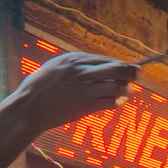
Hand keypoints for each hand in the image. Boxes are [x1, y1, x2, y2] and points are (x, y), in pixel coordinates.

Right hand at [0, 53, 136, 132]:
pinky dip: (116, 102)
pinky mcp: (86, 105)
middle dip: (132, 72)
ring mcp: (85, 89)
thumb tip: (98, 66)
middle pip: (118, 68)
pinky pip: (109, 102)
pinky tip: (117, 103)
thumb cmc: (40, 87)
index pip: (107, 59)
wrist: (28, 107)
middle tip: (139, 75)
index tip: (128, 68)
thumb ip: (77, 66)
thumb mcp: (56, 68)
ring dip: (126, 90)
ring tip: (127, 92)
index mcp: (75, 59)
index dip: (120, 64)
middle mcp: (82, 71)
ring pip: (117, 86)